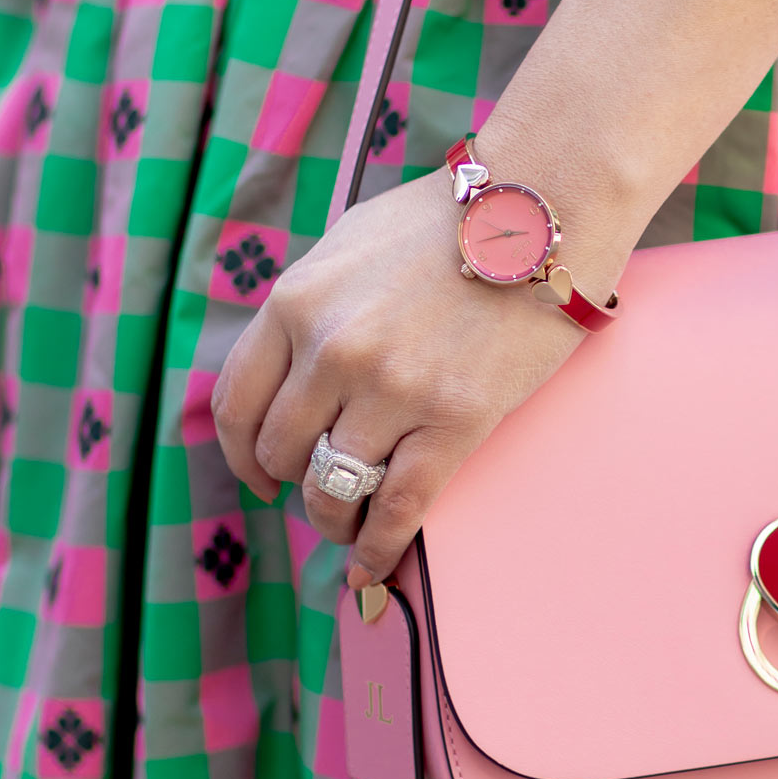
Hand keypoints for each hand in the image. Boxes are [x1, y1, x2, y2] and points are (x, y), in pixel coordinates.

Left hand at [212, 167, 609, 583]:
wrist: (540, 210)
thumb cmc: (450, 223)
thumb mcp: (349, 247)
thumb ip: (309, 307)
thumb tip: (287, 370)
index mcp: (296, 302)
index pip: (237, 402)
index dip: (242, 454)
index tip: (261, 474)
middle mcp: (331, 349)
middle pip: (282, 452)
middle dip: (294, 485)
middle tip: (319, 493)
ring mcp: (390, 388)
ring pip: (333, 489)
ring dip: (335, 520)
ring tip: (349, 527)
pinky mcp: (452, 421)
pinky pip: (397, 509)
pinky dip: (377, 550)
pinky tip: (373, 568)